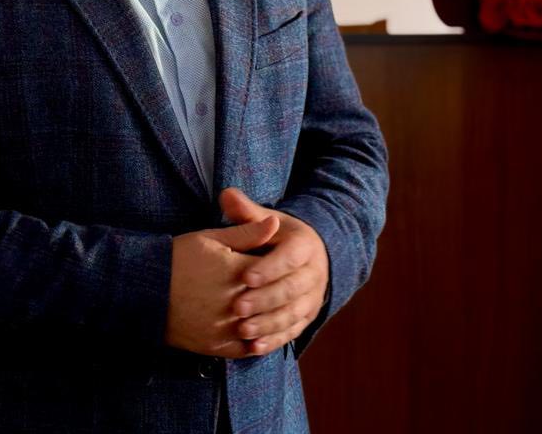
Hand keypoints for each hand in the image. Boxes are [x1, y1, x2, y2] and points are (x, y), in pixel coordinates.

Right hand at [165, 214, 278, 357]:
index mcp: (237, 272)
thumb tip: (276, 223)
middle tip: (279, 287)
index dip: (280, 267)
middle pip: (271, 301)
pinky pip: (247, 348)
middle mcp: (236, 303)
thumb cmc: (178, 258)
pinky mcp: (216, 345)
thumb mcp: (211, 238)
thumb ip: (246, 233)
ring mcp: (226, 327)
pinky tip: (256, 330)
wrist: (144, 288)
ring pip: (262, 327)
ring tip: (269, 309)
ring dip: (269, 319)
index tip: (280, 264)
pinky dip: (256, 340)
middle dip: (277, 293)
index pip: (276, 271)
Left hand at [219, 187, 329, 355]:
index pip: (290, 257)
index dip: (269, 268)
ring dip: (267, 324)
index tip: (244, 277)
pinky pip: (292, 331)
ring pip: (292, 314)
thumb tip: (227, 194)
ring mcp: (313, 298)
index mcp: (305, 246)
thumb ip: (247, 212)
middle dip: (265, 299)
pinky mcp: (307, 318)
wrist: (307, 257)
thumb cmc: (278, 236)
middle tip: (237, 307)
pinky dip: (273, 341)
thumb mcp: (266, 221)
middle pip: (292, 289)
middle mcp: (314, 274)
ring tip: (242, 330)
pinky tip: (253, 348)